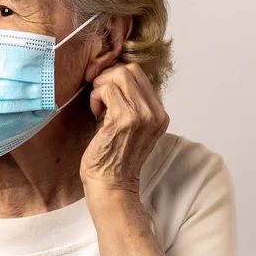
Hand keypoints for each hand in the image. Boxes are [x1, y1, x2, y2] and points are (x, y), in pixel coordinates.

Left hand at [80, 63, 169, 198]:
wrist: (111, 185)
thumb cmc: (114, 156)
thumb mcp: (132, 125)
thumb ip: (131, 102)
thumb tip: (112, 73)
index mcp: (159, 113)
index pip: (139, 73)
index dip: (116, 75)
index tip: (103, 89)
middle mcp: (155, 113)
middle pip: (130, 69)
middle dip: (107, 77)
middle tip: (99, 96)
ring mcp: (141, 115)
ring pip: (118, 75)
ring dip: (101, 87)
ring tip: (98, 107)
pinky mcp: (124, 119)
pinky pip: (107, 89)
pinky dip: (96, 97)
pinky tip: (96, 113)